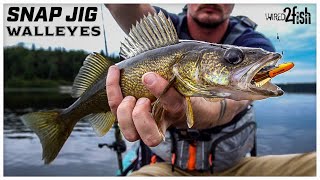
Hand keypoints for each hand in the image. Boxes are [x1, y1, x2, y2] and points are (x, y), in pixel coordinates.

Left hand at [106, 65, 249, 146]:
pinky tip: (115, 71)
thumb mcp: (202, 81)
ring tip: (129, 96)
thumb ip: (207, 70)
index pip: (172, 105)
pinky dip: (112, 92)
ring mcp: (148, 120)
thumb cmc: (195, 91)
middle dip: (140, 118)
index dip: (161, 91)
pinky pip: (117, 110)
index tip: (150, 75)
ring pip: (130, 134)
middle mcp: (164, 122)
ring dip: (123, 113)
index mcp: (183, 113)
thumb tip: (228, 56)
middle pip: (150, 137)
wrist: (189, 105)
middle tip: (141, 100)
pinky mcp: (133, 113)